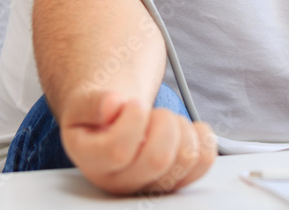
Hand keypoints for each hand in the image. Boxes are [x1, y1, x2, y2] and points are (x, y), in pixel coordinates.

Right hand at [59, 90, 217, 194]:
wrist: (112, 124)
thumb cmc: (98, 117)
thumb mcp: (83, 105)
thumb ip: (91, 104)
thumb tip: (112, 105)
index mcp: (95, 165)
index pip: (118, 151)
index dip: (134, 119)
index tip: (133, 104)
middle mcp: (124, 183)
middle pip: (158, 159)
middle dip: (163, 121)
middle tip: (152, 112)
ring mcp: (154, 184)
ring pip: (186, 158)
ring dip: (182, 127)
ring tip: (164, 120)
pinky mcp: (179, 180)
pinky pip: (205, 160)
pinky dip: (202, 136)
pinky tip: (185, 128)